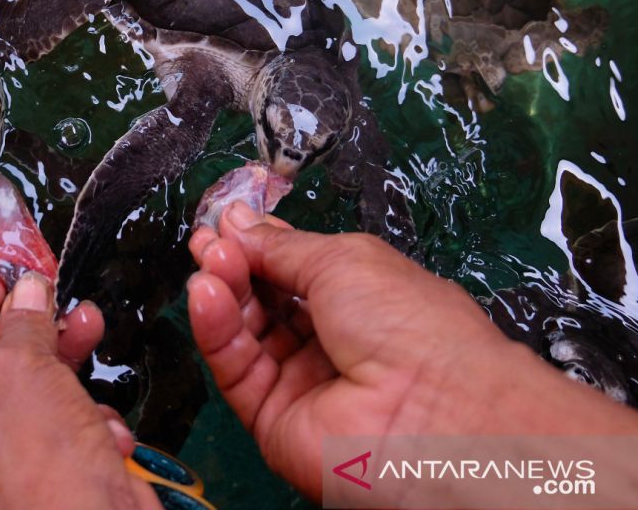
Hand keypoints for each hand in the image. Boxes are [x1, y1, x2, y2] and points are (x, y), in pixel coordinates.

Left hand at [0, 273, 161, 509]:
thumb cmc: (30, 469)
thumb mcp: (18, 370)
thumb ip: (21, 323)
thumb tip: (30, 291)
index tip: (5, 285)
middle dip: (30, 333)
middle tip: (57, 302)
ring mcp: (3, 479)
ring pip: (35, 402)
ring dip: (67, 371)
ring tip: (90, 332)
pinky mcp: (51, 489)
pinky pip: (66, 438)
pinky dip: (89, 424)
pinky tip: (105, 430)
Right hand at [187, 204, 637, 503]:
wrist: (430, 409)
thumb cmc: (407, 321)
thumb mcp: (345, 260)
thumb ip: (282, 247)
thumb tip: (238, 224)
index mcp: (356, 295)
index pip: (292, 267)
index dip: (257, 243)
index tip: (225, 221)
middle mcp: (327, 337)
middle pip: (263, 297)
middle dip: (233, 264)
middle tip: (207, 240)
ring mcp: (299, 379)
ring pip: (244, 331)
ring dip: (223, 291)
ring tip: (209, 261)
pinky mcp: (272, 417)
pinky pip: (235, 369)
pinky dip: (215, 330)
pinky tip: (207, 295)